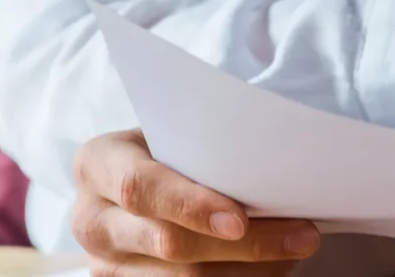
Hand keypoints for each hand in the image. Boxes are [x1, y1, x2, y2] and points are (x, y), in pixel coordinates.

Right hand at [72, 129, 320, 275]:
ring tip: (299, 250)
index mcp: (98, 164)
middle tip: (303, 237)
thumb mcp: (177, 131)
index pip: (139, 187)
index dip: (190, 206)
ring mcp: (105, 263)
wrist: (143, 175)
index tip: (240, 220)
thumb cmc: (172, 144)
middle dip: (244, 245)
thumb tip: (281, 164)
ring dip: (251, 269)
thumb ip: (208, 146)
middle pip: (168, 243)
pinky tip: (276, 268)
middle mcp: (91, 219)